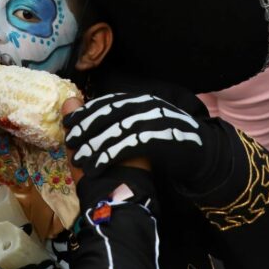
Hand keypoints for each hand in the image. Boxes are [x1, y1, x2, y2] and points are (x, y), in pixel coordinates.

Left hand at [63, 93, 201, 176]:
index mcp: (141, 101)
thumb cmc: (166, 142)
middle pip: (109, 114)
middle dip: (87, 127)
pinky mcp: (159, 140)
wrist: (200, 155)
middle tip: (69, 142)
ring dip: (95, 145)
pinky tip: (96, 167)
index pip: (108, 102)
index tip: (68, 123)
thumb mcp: (140, 125)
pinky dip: (109, 156)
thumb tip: (79, 106)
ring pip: (117, 131)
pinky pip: (128, 146)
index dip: (86, 112)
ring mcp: (155, 122)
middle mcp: (147, 107)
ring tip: (79, 159)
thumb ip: (115, 117)